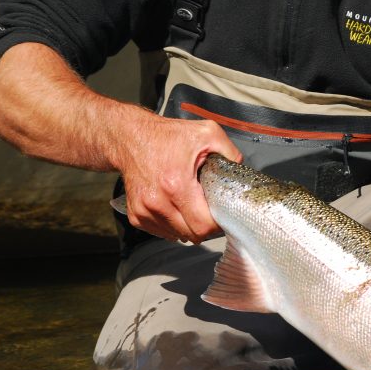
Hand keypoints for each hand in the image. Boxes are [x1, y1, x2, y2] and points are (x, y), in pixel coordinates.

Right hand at [0, 43, 241, 244]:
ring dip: (191, 227)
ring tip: (194, 205)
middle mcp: (157, 202)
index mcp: (176, 184)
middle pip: (193, 235)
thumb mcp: (206, 133)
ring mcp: (144, 210)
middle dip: (207, 226)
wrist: (128, 137)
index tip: (223, 212)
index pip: (203, 226)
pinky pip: (164, 232)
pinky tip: (178, 207)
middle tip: (212, 210)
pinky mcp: (136, 215)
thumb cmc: (168, 136)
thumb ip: (230, 152)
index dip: (218, 224)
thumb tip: (242, 173)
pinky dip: (175, 225)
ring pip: (179, 236)